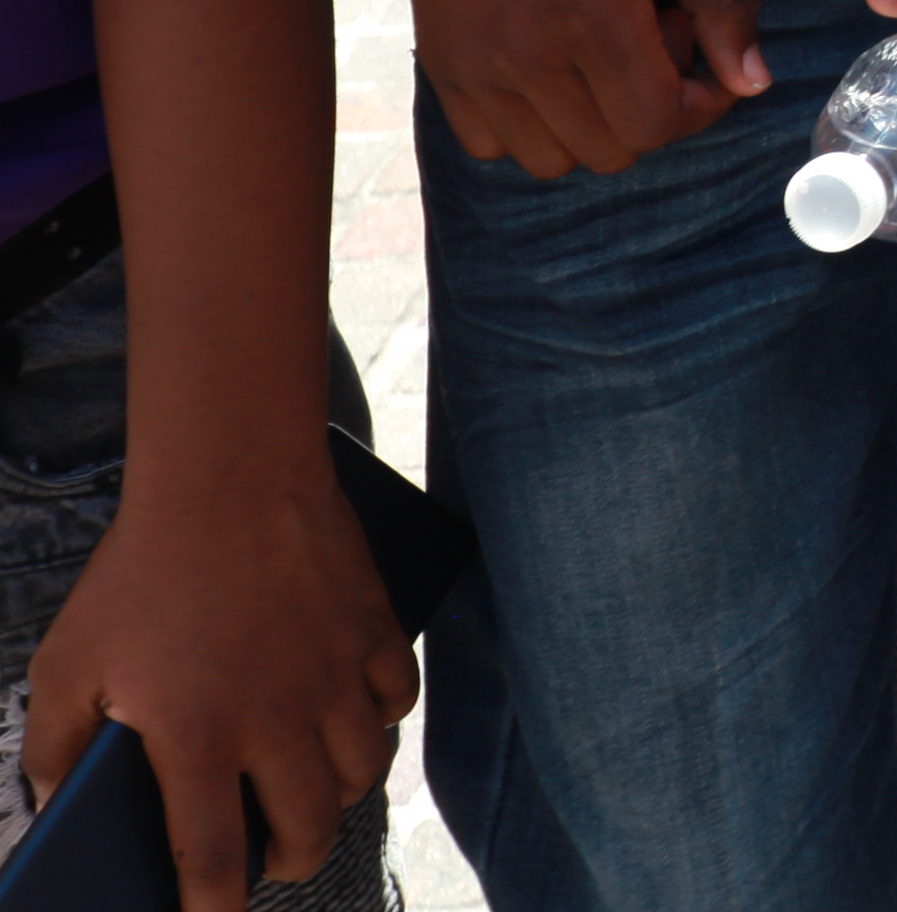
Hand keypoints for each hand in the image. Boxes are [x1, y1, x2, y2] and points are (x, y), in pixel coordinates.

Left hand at [25, 451, 409, 908]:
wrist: (229, 474)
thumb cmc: (140, 572)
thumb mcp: (66, 663)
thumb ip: (54, 747)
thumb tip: (58, 805)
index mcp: (197, 742)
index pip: (211, 860)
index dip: (212, 907)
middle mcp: (278, 723)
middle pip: (308, 829)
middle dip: (290, 863)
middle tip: (271, 861)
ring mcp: (335, 678)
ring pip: (363, 773)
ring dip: (337, 798)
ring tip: (311, 794)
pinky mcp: (375, 632)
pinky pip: (396, 702)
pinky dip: (380, 724)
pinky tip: (353, 718)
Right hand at [346, 0, 765, 175]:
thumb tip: (752, 80)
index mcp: (591, 13)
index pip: (659, 124)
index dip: (704, 104)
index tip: (705, 45)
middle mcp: (524, 56)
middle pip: (614, 151)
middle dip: (657, 106)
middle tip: (654, 28)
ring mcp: (474, 67)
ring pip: (553, 160)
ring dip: (598, 122)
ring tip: (602, 43)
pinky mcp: (439, 65)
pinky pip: (492, 144)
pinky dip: (533, 124)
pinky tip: (552, 59)